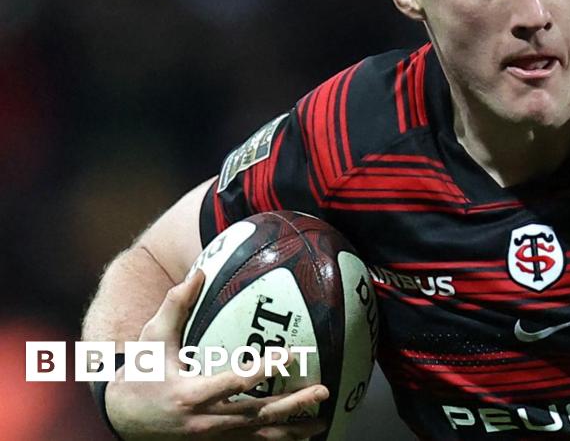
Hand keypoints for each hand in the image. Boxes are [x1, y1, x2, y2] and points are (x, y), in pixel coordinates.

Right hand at [106, 271, 329, 439]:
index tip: (291, 355)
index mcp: (191, 393)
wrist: (120, 419)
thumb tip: (199, 273)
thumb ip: (175, 306)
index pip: (235, 383)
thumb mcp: (153, 339)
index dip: (265, 369)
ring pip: (257, 436)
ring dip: (291, 430)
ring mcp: (211, 437)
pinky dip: (276, 440)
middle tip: (322, 390)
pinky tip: (299, 436)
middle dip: (293, 404)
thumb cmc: (140, 374)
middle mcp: (204, 420)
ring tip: (320, 423)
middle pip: (257, 414)